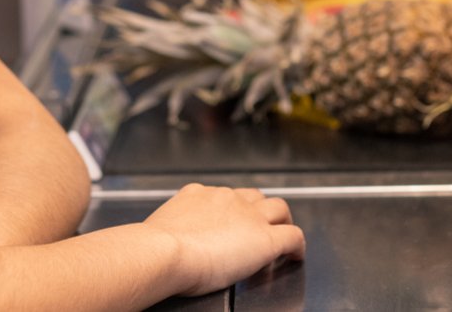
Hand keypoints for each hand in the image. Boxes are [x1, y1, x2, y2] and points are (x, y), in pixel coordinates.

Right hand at [142, 184, 304, 295]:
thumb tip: (164, 241)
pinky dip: (297, 245)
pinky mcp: (265, 238)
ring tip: (283, 234)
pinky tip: (295, 256)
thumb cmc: (154, 247)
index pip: (223, 197)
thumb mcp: (161, 227)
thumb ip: (171, 228)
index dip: (232, 210)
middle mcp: (226, 199)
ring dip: (282, 220)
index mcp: (199, 195)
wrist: (164, 251)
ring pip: (278, 208)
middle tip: (261, 226)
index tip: (230, 224)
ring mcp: (249, 216)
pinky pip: (292, 236)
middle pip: (254, 196)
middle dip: (260, 209)